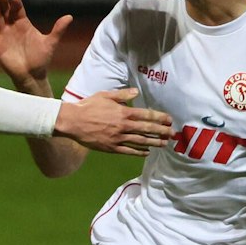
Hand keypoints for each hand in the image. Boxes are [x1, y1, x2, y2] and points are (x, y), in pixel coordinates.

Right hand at [0, 0, 70, 93]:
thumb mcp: (51, 42)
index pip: (19, 11)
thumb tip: (70, 16)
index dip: (16, 4)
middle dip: (3, 3)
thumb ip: (58, 29)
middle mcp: (13, 28)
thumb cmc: (41, 59)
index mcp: (24, 25)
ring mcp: (4, 36)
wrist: (32, 75)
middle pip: (6, 12)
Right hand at [54, 89, 173, 154]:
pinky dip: (139, 151)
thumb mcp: (105, 95)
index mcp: (122, 112)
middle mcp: (123, 126)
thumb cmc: (88, 106)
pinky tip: (147, 151)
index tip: (169, 120)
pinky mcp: (111, 147)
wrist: (72, 122)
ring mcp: (117, 138)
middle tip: (172, 134)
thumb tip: (136, 92)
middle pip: (147, 129)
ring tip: (164, 144)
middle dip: (162, 131)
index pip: (146, 115)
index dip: (159, 118)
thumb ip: (122, 95)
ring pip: (140, 141)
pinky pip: (128, 150)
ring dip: (154, 142)